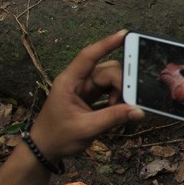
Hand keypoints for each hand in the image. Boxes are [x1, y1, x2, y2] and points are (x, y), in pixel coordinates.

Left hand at [29, 30, 144, 162]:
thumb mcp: (87, 128)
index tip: (124, 34)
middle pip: (107, 70)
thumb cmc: (58, 137)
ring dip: (120, 93)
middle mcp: (78, 81)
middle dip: (121, 84)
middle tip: (128, 103)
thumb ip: (113, 118)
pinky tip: (118, 111)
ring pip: (111, 80)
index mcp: (69, 82)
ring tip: (119, 111)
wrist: (44, 150)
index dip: (106, 44)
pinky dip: (117, 99)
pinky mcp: (90, 97)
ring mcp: (84, 89)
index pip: (88, 56)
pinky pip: (109, 90)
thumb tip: (139, 111)